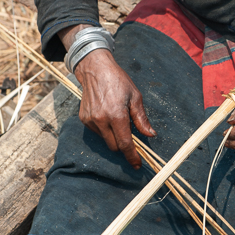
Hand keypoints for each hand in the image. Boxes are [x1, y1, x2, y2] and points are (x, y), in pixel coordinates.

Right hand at [59, 25, 155, 168]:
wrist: (95, 69)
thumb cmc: (118, 80)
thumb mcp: (135, 96)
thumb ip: (141, 118)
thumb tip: (150, 135)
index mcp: (116, 115)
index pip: (125, 144)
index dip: (132, 156)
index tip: (137, 164)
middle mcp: (101, 120)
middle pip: (114, 146)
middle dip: (124, 147)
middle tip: (132, 140)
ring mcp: (91, 120)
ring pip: (105, 140)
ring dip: (114, 137)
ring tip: (118, 120)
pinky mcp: (84, 119)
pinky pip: (97, 132)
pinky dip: (105, 130)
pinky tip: (108, 116)